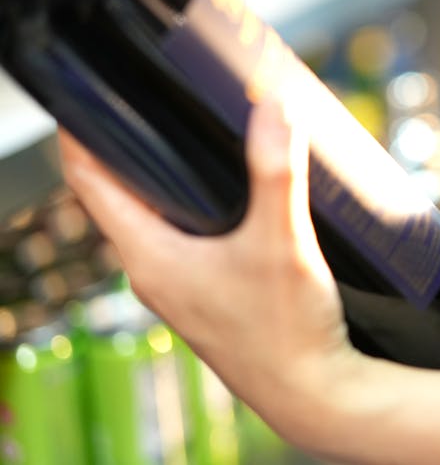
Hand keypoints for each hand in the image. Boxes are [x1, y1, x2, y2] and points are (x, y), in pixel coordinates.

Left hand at [58, 96, 358, 447]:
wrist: (313, 393)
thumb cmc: (286, 329)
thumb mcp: (282, 242)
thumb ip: (276, 172)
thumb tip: (273, 106)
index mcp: (148, 255)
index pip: (88, 179)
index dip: (83, 130)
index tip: (92, 89)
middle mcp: (153, 271)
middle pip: (120, 193)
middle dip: (133, 145)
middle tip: (158, 97)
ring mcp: (180, 286)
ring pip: (155, 216)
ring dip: (167, 177)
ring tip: (194, 135)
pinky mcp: (208, 294)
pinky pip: (185, 237)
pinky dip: (195, 206)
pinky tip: (234, 194)